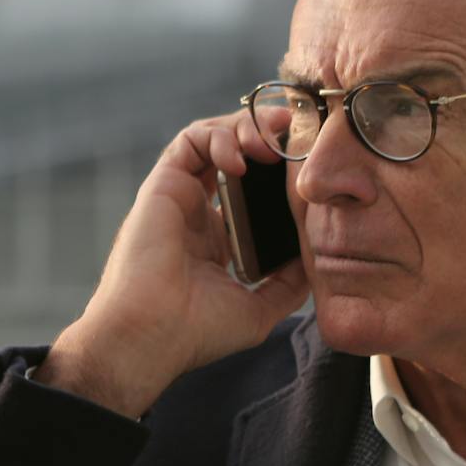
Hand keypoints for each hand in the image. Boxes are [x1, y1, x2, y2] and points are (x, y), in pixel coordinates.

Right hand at [35, 111, 309, 416]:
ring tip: (271, 143)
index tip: (307, 165)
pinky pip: (190, 141)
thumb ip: (286, 285)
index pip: (250, 189)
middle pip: (234, 156)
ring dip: (246, 130)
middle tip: (295, 134)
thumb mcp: (257, 310)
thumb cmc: (195, 332)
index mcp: (216, 240)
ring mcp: (179, 197)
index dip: (277, 172)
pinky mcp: (162, 185)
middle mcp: (197, 213)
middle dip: (266, 136)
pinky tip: (240, 159)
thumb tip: (313, 262)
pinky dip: (218, 137)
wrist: (152, 335)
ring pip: (213, 140)